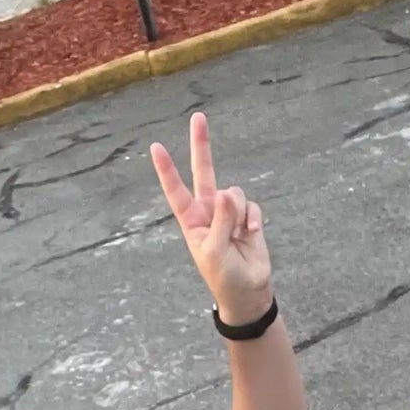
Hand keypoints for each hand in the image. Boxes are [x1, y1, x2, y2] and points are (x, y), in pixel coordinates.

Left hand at [150, 112, 271, 327]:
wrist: (247, 291)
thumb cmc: (223, 276)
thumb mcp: (215, 251)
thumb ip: (221, 220)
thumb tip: (229, 192)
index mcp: (192, 221)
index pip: (176, 191)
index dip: (167, 169)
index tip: (156, 147)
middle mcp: (209, 211)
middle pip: (204, 172)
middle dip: (202, 145)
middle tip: (198, 118)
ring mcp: (229, 213)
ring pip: (235, 193)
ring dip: (240, 212)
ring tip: (240, 234)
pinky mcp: (248, 217)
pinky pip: (252, 205)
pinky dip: (254, 218)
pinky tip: (252, 234)